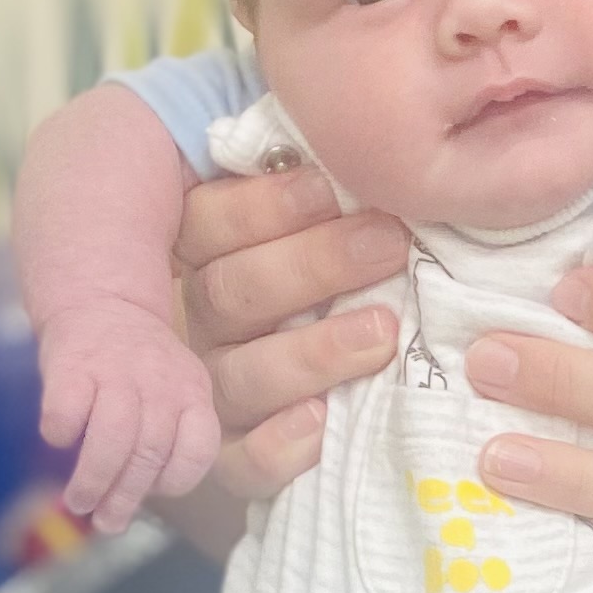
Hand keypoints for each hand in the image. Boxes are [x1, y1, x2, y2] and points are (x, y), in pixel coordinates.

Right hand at [39, 297, 222, 531]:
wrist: (100, 299)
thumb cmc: (136, 367)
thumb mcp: (172, 391)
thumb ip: (167, 439)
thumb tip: (135, 504)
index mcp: (192, 392)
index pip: (197, 450)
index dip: (175, 481)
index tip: (154, 492)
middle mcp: (159, 382)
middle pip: (149, 453)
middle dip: (125, 497)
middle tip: (106, 522)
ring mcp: (115, 371)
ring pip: (112, 439)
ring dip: (93, 480)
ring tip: (79, 503)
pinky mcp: (72, 364)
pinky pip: (67, 411)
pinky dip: (60, 434)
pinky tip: (57, 443)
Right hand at [173, 162, 408, 501]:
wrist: (344, 379)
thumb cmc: (339, 263)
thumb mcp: (321, 209)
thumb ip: (321, 179)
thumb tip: (361, 130)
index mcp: (205, 253)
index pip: (210, 224)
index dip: (266, 205)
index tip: (333, 185)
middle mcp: (204, 321)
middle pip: (233, 292)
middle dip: (313, 265)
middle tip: (388, 244)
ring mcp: (214, 390)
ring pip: (241, 375)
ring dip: (312, 353)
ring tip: (382, 333)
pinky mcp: (234, 457)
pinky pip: (240, 463)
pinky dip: (279, 448)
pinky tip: (322, 425)